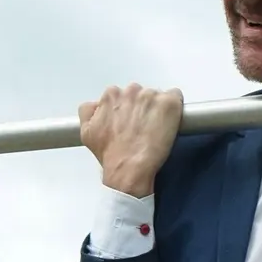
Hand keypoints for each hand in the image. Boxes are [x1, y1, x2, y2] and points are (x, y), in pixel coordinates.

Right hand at [78, 83, 184, 197]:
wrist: (129, 168)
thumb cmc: (112, 155)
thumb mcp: (86, 132)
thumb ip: (88, 111)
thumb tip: (95, 105)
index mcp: (111, 96)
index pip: (123, 94)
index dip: (128, 109)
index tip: (131, 121)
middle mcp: (131, 92)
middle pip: (141, 94)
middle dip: (143, 108)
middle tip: (143, 127)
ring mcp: (151, 97)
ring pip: (158, 96)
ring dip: (158, 109)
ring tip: (155, 129)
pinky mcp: (169, 104)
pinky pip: (176, 97)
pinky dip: (175, 108)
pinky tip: (169, 123)